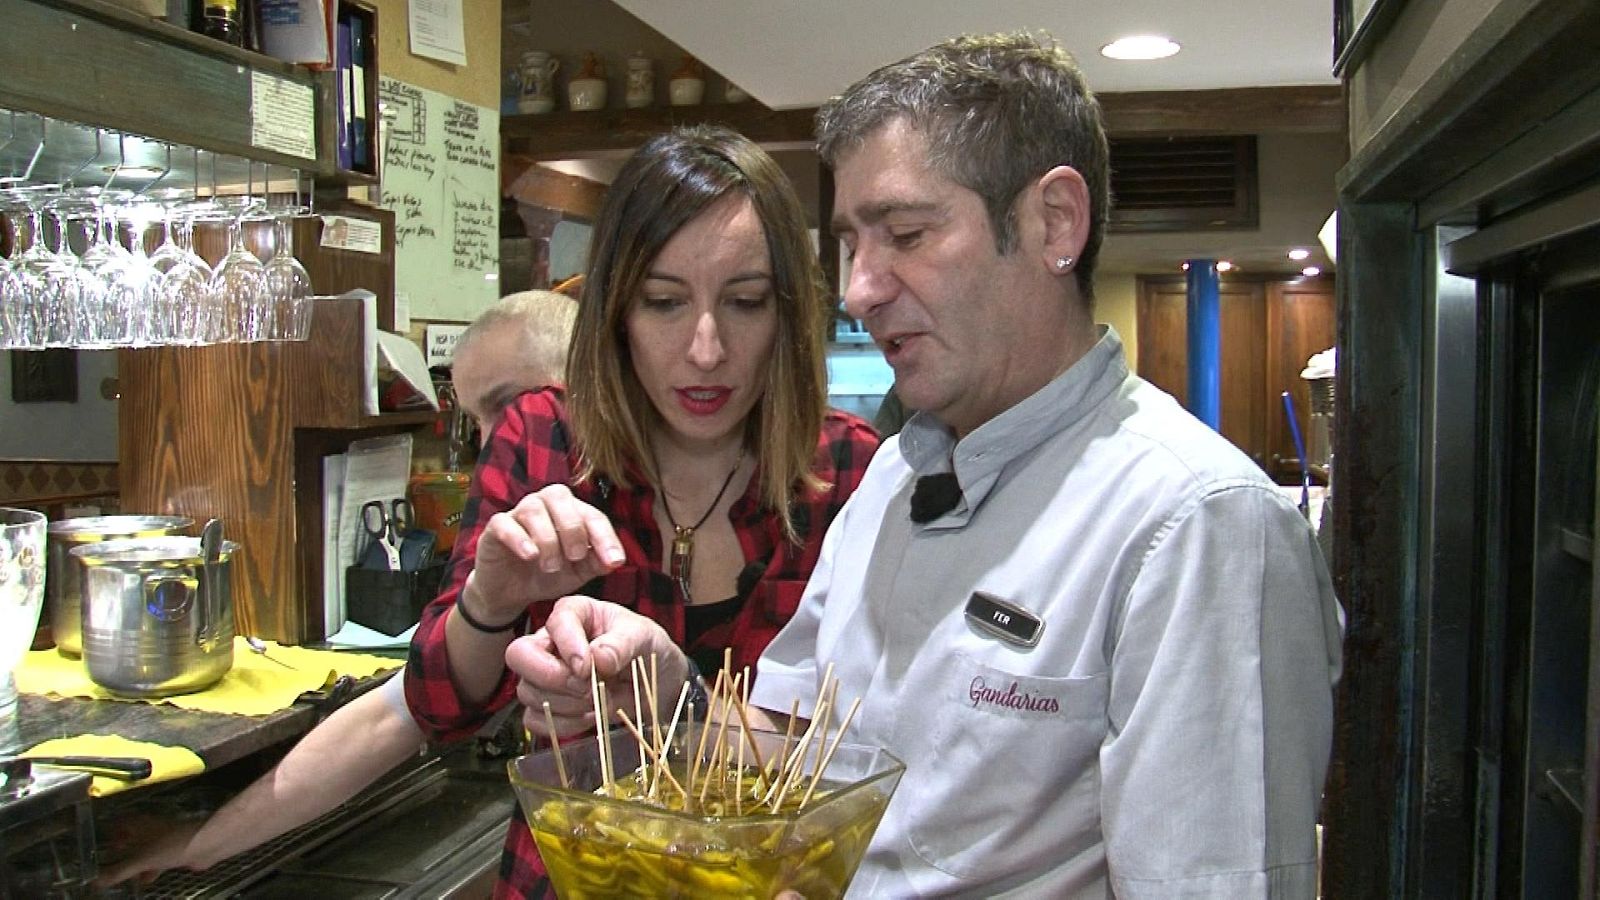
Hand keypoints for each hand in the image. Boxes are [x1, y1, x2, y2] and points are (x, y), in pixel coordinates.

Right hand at [96, 815, 203, 885]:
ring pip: (144, 850)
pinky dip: (149, 869)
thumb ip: (119, 871)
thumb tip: (95, 882)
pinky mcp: (174, 850)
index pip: (119, 823)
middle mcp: (150, 828)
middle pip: (131, 838)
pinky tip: (145, 880)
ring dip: (135, 862)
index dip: (109, 833)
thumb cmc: (171, 845)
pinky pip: (156, 859)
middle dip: (121, 851)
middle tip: (109, 863)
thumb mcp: (141, 860)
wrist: (205, 845)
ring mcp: (163, 839)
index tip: (99, 845)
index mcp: (139, 824)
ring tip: (123, 877)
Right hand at [466, 484, 626, 622]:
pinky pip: (505, 523)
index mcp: (570, 511)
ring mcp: (518, 513)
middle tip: (575, 557)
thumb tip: (616, 560)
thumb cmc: (547, 574)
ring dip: (548, 539)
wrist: (511, 592)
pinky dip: (519, 538)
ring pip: (534, 509)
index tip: (614, 561)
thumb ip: (596, 563)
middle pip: (560, 497)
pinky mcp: (496, 527)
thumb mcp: (577, 573)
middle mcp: (545, 504)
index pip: (592, 515)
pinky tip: (530, 555)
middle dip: (573, 529)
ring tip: (551, 565)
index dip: (605, 537)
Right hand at [506, 595, 687, 737]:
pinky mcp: (548, 705)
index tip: (589, 667)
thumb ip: (622, 643)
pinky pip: (535, 720)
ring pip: (528, 692)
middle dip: (553, 677)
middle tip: (586, 687)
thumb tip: (598, 657)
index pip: (555, 624)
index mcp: (574, 613)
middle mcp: (552, 641)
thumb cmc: (647, 648)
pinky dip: (562, 725)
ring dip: (566, 705)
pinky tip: (589, 717)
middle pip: (520, 656)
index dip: (568, 647)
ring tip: (598, 700)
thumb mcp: (643, 636)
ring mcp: (545, 674)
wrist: (657, 683)